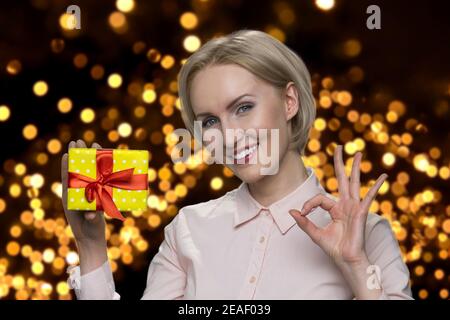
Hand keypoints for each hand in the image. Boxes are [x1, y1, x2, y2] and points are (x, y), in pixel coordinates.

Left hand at [61, 139, 106, 246]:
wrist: (91, 238)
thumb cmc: (87, 230)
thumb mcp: (87, 222)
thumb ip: (90, 216)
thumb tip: (92, 215)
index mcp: (70, 197)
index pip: (68, 177)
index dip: (67, 165)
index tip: (66, 153)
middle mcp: (78, 192)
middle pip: (77, 169)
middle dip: (77, 155)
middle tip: (78, 141)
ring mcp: (87, 192)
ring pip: (88, 171)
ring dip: (89, 158)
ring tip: (90, 145)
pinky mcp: (97, 194)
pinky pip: (99, 178)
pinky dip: (101, 169)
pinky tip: (103, 160)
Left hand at [289, 145, 387, 266]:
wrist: (346, 260)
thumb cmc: (334, 248)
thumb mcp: (315, 233)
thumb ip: (304, 222)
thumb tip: (291, 212)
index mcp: (335, 209)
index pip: (319, 197)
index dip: (309, 203)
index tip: (302, 212)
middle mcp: (345, 205)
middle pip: (341, 179)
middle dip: (339, 163)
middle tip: (338, 147)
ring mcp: (354, 207)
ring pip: (354, 183)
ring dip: (355, 168)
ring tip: (358, 153)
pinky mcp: (361, 213)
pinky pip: (369, 197)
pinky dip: (376, 187)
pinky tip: (383, 177)